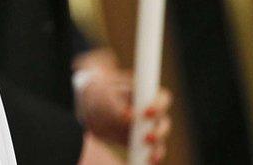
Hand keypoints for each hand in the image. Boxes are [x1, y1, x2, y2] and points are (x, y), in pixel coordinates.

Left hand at [73, 48, 172, 162]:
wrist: (88, 106)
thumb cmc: (99, 94)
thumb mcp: (103, 95)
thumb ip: (115, 104)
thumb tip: (128, 116)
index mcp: (145, 94)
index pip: (161, 97)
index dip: (158, 104)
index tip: (146, 112)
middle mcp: (151, 111)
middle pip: (164, 121)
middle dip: (159, 130)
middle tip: (147, 137)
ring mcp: (147, 127)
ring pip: (159, 137)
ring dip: (157, 145)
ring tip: (146, 148)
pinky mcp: (141, 141)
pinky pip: (151, 150)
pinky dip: (151, 156)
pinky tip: (149, 160)